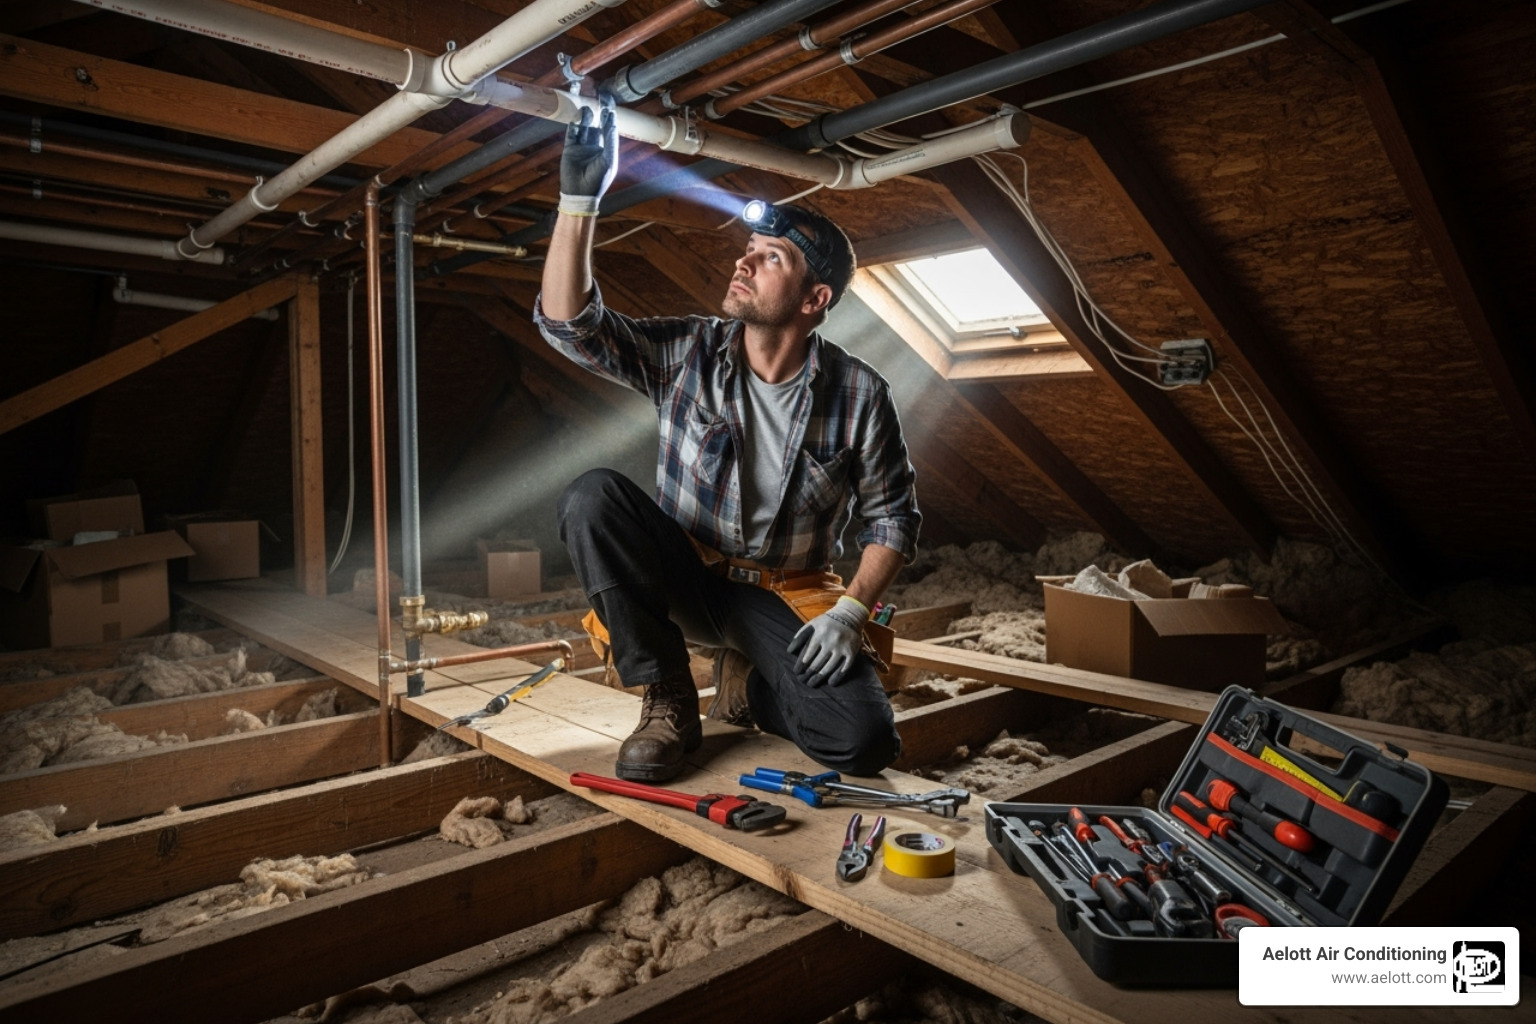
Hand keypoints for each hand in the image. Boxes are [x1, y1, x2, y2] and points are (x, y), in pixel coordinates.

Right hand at [559, 94, 616, 216]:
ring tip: (587, 109)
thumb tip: (612, 122)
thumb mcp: (609, 160)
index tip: (610, 103)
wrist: (580, 194)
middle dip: (598, 111)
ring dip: (585, 117)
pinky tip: (577, 117)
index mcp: (606, 149)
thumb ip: (610, 140)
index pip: (608, 128)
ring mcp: (581, 147)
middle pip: (596, 124)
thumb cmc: (598, 180)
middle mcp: (594, 146)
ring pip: (584, 127)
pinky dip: (574, 124)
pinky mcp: (570, 149)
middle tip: (599, 97)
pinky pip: (572, 133)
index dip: (609, 115)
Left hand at [787, 595, 867, 687]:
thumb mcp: (812, 624)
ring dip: (819, 678)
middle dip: (808, 674)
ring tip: (812, 683)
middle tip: (803, 681)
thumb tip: (790, 652)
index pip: (807, 654)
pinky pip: (844, 668)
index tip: (797, 672)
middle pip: (817, 663)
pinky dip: (837, 677)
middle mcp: (831, 641)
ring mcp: (842, 647)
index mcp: (819, 633)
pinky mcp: (851, 652)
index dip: (801, 665)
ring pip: (828, 668)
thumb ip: (800, 636)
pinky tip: (830, 683)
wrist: (850, 615)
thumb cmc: (827, 622)